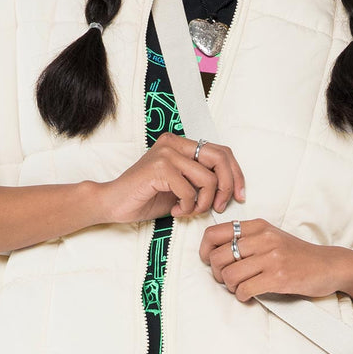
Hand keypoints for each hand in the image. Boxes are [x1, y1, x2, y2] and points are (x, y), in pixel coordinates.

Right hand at [101, 133, 245, 223]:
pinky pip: (190, 192)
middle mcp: (175, 142)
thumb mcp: (182, 186)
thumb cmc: (147, 197)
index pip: (222, 152)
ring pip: (207, 179)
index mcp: (181, 143)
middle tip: (219, 206)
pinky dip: (187, 208)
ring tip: (188, 210)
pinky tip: (174, 211)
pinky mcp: (159, 168)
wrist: (112, 203)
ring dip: (203, 203)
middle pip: (220, 159)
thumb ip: (202, 180)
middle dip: (227, 187)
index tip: (240, 196)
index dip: (236, 175)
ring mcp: (166, 153)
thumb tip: (232, 189)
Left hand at [199, 218, 341, 301]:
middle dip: (217, 273)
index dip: (205, 250)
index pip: (215, 233)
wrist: (329, 265)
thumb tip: (214, 252)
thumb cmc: (297, 254)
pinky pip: (245, 289)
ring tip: (240, 287)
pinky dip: (242, 296)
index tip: (208, 260)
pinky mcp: (279, 277)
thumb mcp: (271, 236)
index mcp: (258, 227)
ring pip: (229, 274)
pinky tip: (249, 295)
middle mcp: (263, 238)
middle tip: (227, 279)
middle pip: (218, 257)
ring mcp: (272, 257)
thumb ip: (247, 239)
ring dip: (230, 286)